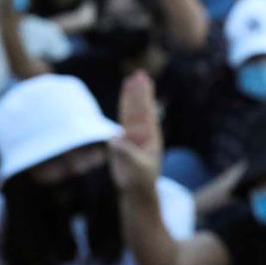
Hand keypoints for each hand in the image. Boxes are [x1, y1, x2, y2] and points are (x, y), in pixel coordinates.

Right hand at [108, 71, 161, 192]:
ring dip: (131, 97)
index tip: (143, 81)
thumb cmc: (139, 180)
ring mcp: (134, 135)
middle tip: (139, 73)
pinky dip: (123, 109)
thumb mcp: (135, 168)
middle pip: (139, 107)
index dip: (142, 96)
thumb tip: (114, 138)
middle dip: (138, 91)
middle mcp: (143, 133)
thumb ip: (126, 153)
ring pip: (131, 112)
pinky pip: (123, 120)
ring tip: (132, 80)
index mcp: (150, 137)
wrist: (137, 190)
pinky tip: (126, 99)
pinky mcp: (124, 140)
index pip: (145, 112)